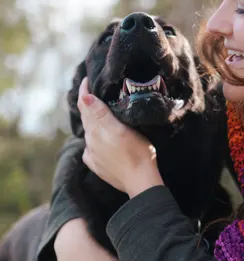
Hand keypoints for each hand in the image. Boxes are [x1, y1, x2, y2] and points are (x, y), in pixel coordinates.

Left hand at [77, 77, 163, 196]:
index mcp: (96, 129)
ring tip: (103, 114)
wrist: (141, 181)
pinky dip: (95, 140)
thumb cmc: (137, 153)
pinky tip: (102, 142)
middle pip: (86, 117)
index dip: (84, 90)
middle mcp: (91, 141)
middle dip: (89, 104)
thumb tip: (84, 98)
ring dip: (94, 122)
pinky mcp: (98, 165)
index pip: (84, 104)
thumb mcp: (121, 130)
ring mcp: (94, 154)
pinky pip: (93, 148)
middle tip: (96, 91)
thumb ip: (100, 114)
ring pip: (90, 133)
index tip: (87, 79)